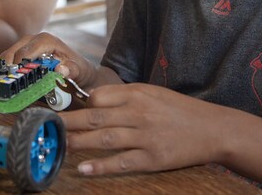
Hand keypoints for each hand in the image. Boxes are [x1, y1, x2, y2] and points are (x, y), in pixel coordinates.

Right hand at [0, 32, 96, 88]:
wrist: (81, 71)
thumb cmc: (80, 70)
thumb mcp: (79, 71)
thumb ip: (72, 70)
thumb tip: (61, 69)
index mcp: (46, 40)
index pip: (25, 52)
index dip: (17, 66)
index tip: (14, 80)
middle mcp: (34, 39)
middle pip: (12, 52)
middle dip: (7, 68)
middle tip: (6, 84)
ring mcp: (28, 45)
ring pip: (8, 55)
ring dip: (5, 69)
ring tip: (4, 84)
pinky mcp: (24, 52)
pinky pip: (10, 59)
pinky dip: (6, 69)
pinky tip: (6, 81)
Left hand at [61, 83, 224, 175]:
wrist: (213, 129)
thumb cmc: (179, 110)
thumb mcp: (152, 93)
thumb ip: (124, 97)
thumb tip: (92, 101)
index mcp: (137, 94)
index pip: (99, 96)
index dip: (77, 103)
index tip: (59, 108)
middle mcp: (138, 113)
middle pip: (95, 117)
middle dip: (68, 122)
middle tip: (47, 126)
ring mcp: (145, 137)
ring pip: (104, 139)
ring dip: (78, 143)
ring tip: (59, 145)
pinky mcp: (153, 158)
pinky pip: (121, 162)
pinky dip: (101, 165)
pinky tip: (84, 168)